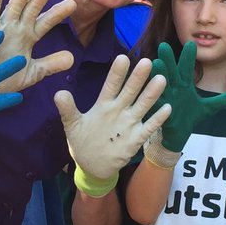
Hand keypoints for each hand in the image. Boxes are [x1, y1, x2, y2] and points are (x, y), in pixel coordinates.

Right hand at [0, 0, 77, 93]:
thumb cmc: (7, 79)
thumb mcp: (33, 73)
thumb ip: (50, 65)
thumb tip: (72, 58)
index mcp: (29, 36)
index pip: (46, 21)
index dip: (58, 12)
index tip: (72, 3)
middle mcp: (17, 29)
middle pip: (32, 8)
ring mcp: (2, 29)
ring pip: (14, 6)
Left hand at [54, 56, 170, 194]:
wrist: (92, 165)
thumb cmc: (82, 141)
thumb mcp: (72, 126)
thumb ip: (67, 110)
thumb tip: (59, 93)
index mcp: (103, 105)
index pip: (111, 85)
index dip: (117, 73)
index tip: (123, 58)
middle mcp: (119, 110)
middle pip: (130, 91)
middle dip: (138, 78)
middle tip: (147, 62)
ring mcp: (129, 123)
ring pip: (142, 105)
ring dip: (151, 94)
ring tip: (160, 79)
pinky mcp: (136, 138)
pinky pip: (149, 127)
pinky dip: (157, 118)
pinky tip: (167, 108)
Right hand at [150, 41, 225, 151]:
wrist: (178, 134)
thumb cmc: (190, 117)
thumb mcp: (208, 108)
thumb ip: (221, 100)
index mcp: (184, 85)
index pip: (186, 68)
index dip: (188, 57)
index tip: (191, 44)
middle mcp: (173, 88)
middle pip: (171, 72)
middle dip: (168, 60)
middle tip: (164, 45)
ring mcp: (165, 99)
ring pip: (161, 85)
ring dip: (159, 75)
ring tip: (156, 62)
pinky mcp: (159, 111)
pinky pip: (156, 102)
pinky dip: (155, 96)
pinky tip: (151, 89)